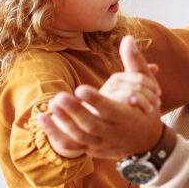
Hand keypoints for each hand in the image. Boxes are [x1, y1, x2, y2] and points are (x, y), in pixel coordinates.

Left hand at [37, 36, 163, 159]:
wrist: (146, 142)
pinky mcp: (90, 149)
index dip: (96, 101)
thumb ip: (135, 62)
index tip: (80, 88)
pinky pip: (70, 146)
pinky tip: (42, 118)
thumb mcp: (146, 87)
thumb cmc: (145, 109)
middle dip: (75, 112)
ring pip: (80, 137)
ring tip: (51, 103)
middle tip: (59, 96)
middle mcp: (114, 133)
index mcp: (128, 117)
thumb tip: (128, 38)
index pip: (111, 111)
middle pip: (92, 126)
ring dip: (63, 122)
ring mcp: (101, 144)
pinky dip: (55, 135)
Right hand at [99, 69, 161, 112]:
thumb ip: (143, 80)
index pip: (139, 76)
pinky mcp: (102, 108)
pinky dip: (132, 107)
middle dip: (149, 94)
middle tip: (157, 103)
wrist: (104, 127)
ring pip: (130, 93)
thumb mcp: (134, 93)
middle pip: (136, 85)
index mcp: (118, 79)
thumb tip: (155, 67)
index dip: (151, 85)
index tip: (159, 93)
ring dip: (143, 101)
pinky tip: (137, 112)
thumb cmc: (121, 109)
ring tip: (150, 109)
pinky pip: (120, 104)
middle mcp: (111, 84)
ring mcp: (106, 96)